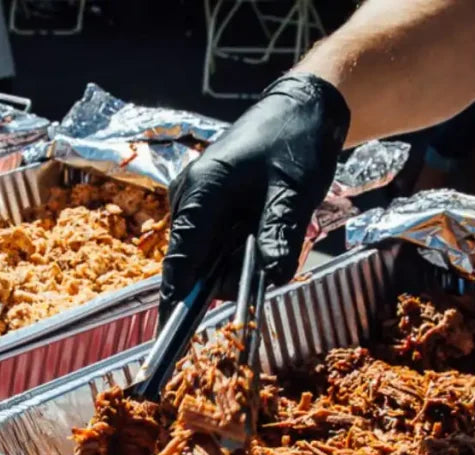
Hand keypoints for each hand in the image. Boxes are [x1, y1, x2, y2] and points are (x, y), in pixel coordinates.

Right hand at [160, 73, 349, 319]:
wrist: (302, 104)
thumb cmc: (296, 138)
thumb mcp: (294, 190)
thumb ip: (278, 235)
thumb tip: (271, 279)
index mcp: (202, 191)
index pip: (181, 257)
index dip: (176, 296)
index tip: (171, 329)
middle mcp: (189, 196)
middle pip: (195, 260)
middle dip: (229, 273)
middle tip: (273, 258)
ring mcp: (194, 198)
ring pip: (207, 253)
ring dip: (238, 258)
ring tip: (274, 228)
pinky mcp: (206, 201)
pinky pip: (214, 239)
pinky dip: (238, 246)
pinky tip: (263, 227)